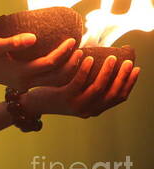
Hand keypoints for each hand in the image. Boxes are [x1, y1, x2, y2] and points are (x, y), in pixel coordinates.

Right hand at [0, 33, 80, 89]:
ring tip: (78, 56)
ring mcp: (26, 85)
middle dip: (72, 64)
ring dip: (69, 71)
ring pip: (55, 82)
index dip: (63, 52)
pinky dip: (61, 74)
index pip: (49, 64)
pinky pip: (49, 81)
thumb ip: (13, 42)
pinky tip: (66, 63)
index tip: (73, 39)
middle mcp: (25, 82)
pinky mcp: (25, 83)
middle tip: (81, 48)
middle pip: (57, 77)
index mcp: (20, 72)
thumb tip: (34, 37)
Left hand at [26, 55, 140, 117]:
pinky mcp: (63, 98)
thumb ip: (90, 84)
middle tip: (127, 61)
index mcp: (94, 109)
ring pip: (98, 88)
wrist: (33, 103)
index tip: (135, 69)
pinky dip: (85, 69)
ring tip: (112, 57)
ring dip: (107, 71)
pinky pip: (78, 82)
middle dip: (122, 76)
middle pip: (112, 93)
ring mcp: (76, 105)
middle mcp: (88, 110)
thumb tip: (106, 63)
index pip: (118, 97)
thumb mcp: (77, 92)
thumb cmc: (56, 93)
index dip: (129, 83)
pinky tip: (88, 58)